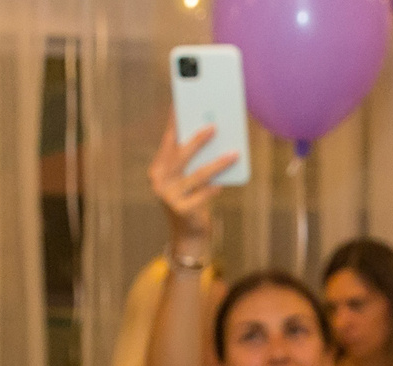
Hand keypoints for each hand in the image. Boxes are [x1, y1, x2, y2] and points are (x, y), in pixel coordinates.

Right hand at [150, 123, 236, 241]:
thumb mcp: (189, 178)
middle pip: (181, 156)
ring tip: (234, 154)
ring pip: (196, 175)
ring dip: (217, 164)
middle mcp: (159, 181)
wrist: (188, 235)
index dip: (175, 123)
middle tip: (214, 127)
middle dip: (197, 140)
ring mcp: (168, 196)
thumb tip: (213, 133)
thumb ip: (194, 160)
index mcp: (158, 168)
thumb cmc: (192, 198)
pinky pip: (201, 196)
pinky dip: (212, 189)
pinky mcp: (181, 211)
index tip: (183, 105)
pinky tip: (223, 183)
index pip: (168, 141)